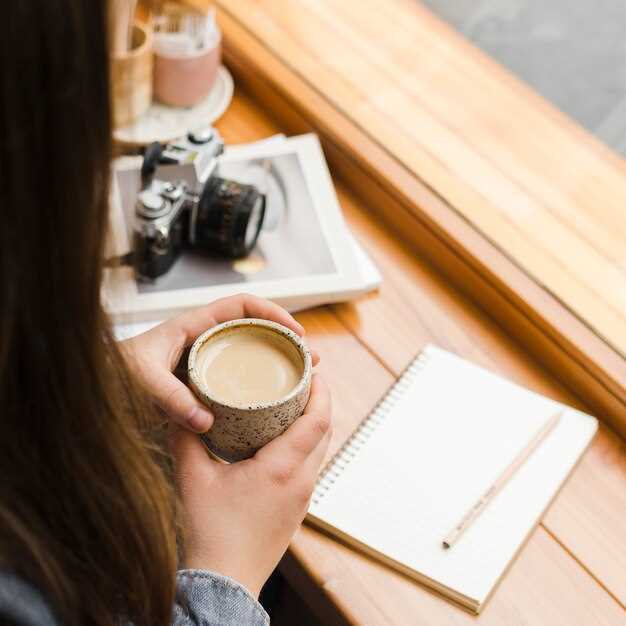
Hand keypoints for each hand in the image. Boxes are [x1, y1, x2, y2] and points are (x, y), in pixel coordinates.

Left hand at [121, 294, 317, 431]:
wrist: (95, 386)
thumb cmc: (113, 373)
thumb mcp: (142, 381)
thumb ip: (171, 399)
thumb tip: (206, 423)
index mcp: (194, 325)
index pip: (243, 305)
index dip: (273, 312)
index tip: (294, 331)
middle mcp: (203, 339)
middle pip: (255, 328)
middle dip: (285, 339)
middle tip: (308, 358)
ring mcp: (204, 359)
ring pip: (249, 352)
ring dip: (276, 360)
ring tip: (302, 376)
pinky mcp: (202, 380)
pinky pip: (237, 375)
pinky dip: (258, 382)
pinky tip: (269, 400)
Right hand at [169, 374, 331, 597]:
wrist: (224, 581)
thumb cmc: (211, 533)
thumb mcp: (193, 479)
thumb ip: (186, 440)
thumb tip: (182, 413)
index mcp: (282, 468)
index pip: (318, 420)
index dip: (321, 392)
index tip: (314, 371)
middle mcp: (301, 481)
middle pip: (325, 431)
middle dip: (320, 402)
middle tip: (304, 380)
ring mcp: (302, 497)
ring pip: (321, 449)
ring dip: (314, 423)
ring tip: (294, 404)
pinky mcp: (297, 508)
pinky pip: (311, 466)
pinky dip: (306, 444)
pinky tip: (283, 440)